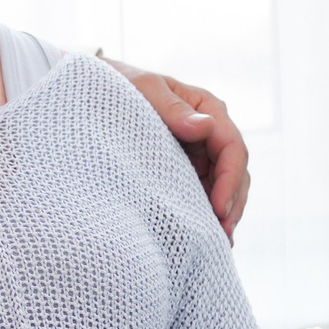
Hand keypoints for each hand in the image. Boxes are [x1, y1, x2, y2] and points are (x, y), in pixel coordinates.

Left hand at [104, 58, 250, 238]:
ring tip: (219, 242)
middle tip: (222, 236)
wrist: (93, 92)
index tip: (218, 209)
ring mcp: (199, 150)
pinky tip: (207, 233)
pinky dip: (208, 211)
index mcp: (207, 109)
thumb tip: (204, 127)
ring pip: (225, 185)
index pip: (232, 148)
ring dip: (225, 212)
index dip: (230, 181)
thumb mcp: (145, 90)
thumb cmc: (120, 86)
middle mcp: (209, 130)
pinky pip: (205, 190)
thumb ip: (173, 109)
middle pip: (235, 171)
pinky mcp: (186, 166)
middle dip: (232, 203)